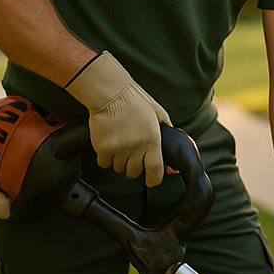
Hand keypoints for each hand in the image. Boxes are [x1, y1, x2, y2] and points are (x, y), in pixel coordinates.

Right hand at [65, 51, 171, 184]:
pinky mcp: (102, 148)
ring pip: (118, 169)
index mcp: (153, 141)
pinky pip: (104, 164)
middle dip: (134, 167)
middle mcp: (136, 148)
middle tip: (132, 154)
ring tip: (120, 146)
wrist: (111, 93)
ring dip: (119, 162)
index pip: (155, 171)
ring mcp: (118, 149)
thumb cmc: (137, 102)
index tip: (151, 180)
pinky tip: (109, 146)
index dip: (154, 180)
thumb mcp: (159, 116)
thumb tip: (171, 162)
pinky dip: (106, 158)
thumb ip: (167, 136)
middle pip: (134, 173)